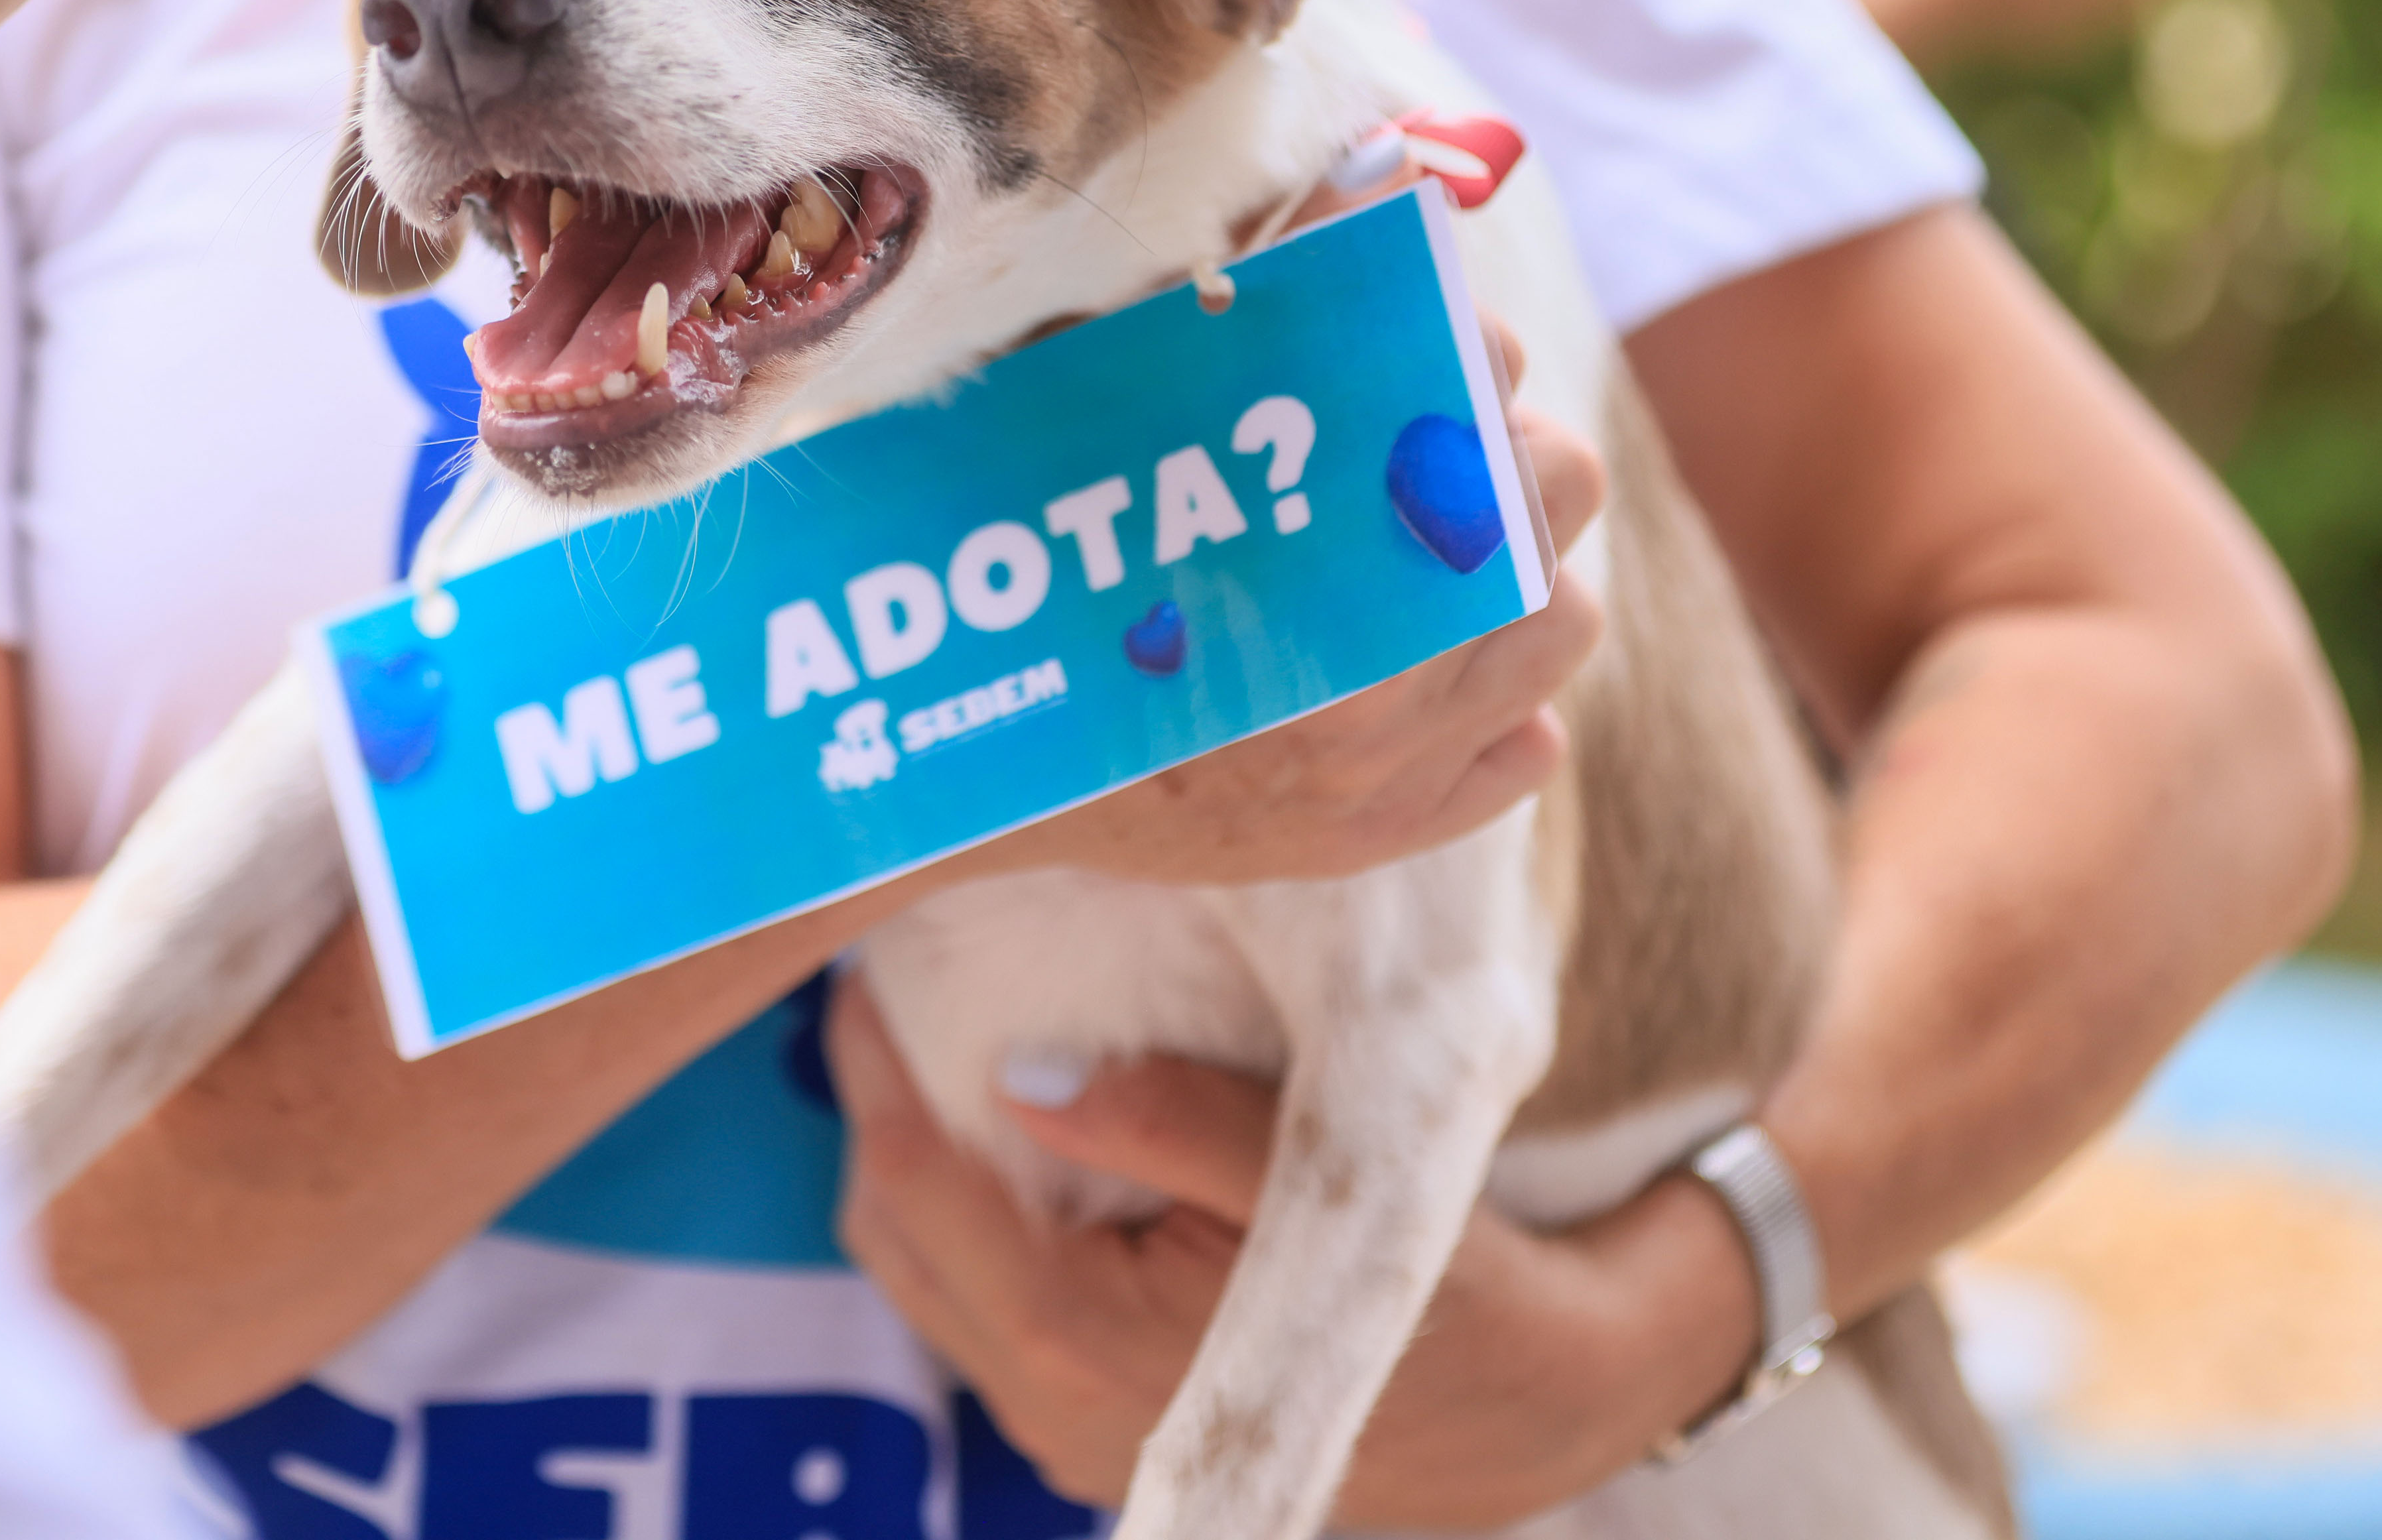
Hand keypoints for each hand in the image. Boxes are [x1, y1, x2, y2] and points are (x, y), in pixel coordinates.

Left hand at [826, 995, 1760, 1523]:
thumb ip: (1163, 1116)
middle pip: (891, 1237)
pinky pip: (981, 1312)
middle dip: (877, 1113)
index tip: (861, 972)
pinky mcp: (1093, 1423)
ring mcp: (1066, 1431)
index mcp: (1082, 1344)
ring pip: (926, 1278)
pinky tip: (1002, 1137)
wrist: (1543, 1403)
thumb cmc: (1443, 1283)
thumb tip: (1019, 1071)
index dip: (874, 1072)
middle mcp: (1050, 1409)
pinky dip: (969, 1221)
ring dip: (917, 1168)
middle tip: (884, 996)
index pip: (914, 1188)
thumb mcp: (1313, 1172)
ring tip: (930, 1049)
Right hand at [959, 322, 1604, 888]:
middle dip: (1503, 444)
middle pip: (1555, 484)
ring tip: (1422, 557)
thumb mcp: (1100, 400)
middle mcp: (1368, 676)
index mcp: (1303, 543)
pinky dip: (1489, 703)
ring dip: (1511, 577)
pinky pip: (1528, 744)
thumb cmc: (1020, 551)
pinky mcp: (1389, 828)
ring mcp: (1389, 765)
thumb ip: (1243, 298)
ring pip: (1566, 618)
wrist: (959, 767)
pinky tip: (1406, 670)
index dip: (1457, 335)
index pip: (1473, 379)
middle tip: (1424, 443)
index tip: (1419, 330)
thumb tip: (1377, 177)